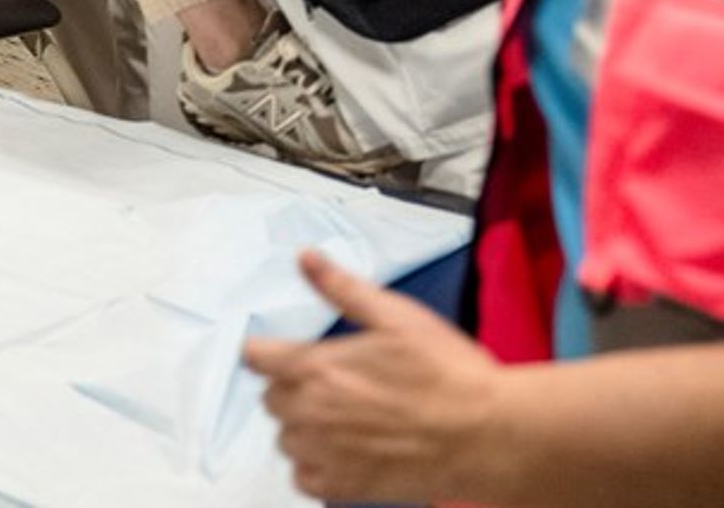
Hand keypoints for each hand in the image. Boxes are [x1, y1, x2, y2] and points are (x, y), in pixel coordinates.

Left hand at [244, 249, 505, 504]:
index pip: (254, 357)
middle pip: (272, 398)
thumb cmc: (450, 375)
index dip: (269, 353)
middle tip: (337, 387)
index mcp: (317, 366)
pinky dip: (319, 467)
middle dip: (295, 389)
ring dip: (307, 428)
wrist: (490, 435)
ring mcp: (324, 453)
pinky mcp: (342, 487)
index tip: (283, 355)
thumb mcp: (397, 317)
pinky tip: (348, 452)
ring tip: (349, 420)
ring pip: (287, 438)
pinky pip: (304, 477)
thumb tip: (307, 259)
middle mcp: (311, 411)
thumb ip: (343, 289)